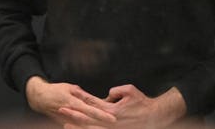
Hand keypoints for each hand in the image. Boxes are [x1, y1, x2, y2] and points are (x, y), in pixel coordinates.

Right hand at [25, 76, 115, 125]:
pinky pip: (76, 127)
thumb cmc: (57, 90)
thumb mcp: (71, 88)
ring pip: (83, 126)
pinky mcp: (63, 124)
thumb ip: (84, 96)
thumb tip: (97, 101)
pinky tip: (95, 127)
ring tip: (107, 127)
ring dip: (94, 127)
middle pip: (89, 121)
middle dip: (101, 124)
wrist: (39, 98)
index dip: (102, 115)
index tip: (113, 118)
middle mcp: (70, 113)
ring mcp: (66, 121)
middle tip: (114, 125)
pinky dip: (85, 128)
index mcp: (73, 102)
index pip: (91, 110)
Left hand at [61, 85, 186, 128]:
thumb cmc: (142, 103)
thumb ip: (116, 91)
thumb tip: (107, 94)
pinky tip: (81, 128)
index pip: (92, 103)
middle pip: (87, 118)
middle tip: (60, 110)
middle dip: (73, 114)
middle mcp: (109, 122)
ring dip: (77, 126)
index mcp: (112, 110)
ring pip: (90, 128)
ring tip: (65, 124)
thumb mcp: (130, 90)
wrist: (153, 118)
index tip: (70, 95)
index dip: (81, 98)